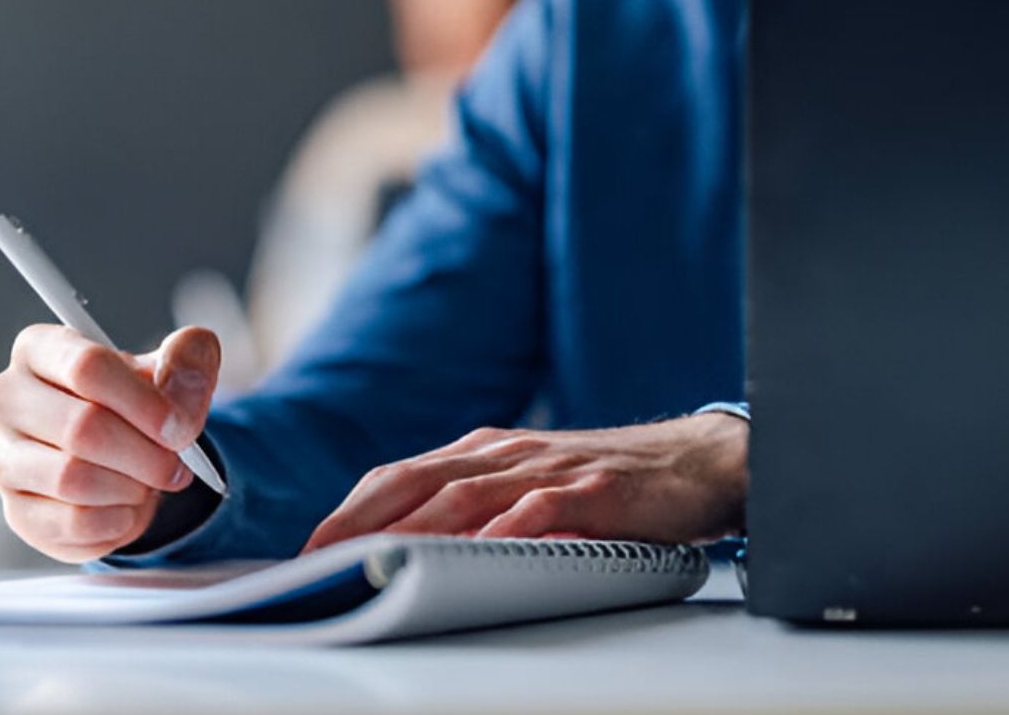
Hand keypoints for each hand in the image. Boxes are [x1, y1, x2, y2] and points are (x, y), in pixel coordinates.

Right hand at [0, 325, 220, 562]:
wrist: (127, 457)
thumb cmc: (140, 402)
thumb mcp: (176, 366)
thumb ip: (188, 358)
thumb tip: (179, 392)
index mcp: (39, 349)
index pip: (87, 367)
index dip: (144, 402)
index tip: (180, 428)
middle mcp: (6, 399)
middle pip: (81, 428)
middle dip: (146, 455)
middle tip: (175, 466)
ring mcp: (3, 458)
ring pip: (73, 480)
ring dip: (131, 488)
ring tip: (147, 482)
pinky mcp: (17, 512)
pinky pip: (73, 524)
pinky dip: (117, 521)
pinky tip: (126, 507)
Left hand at [303, 413, 746, 552]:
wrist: (697, 462)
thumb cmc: (607, 481)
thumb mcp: (531, 486)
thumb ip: (477, 509)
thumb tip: (409, 550)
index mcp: (483, 450)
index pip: (399, 474)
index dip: (350, 509)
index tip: (310, 546)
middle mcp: (505, 452)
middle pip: (415, 480)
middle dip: (360, 519)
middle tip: (319, 557)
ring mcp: (547, 468)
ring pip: (465, 493)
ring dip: (414, 528)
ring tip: (374, 558)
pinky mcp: (592, 490)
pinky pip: (540, 509)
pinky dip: (503, 529)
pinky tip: (477, 551)